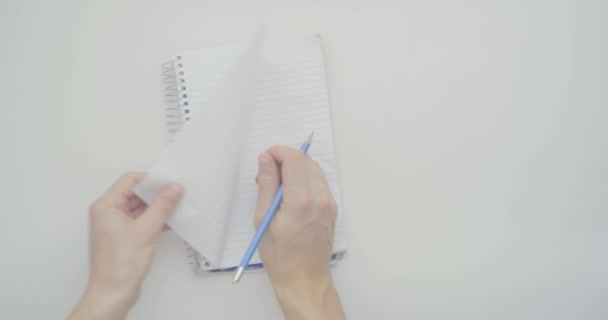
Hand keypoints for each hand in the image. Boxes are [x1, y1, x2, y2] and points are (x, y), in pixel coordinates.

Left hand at [70, 172, 182, 319]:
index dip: (151, 179)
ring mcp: (116, 225)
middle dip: (157, 193)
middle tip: (178, 192)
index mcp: (107, 205)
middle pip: (135, 193)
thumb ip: (162, 206)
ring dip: (158, 207)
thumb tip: (175, 188)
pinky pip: (141, 221)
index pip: (130, 180)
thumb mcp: (146, 229)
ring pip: (140, 208)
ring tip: (178, 206)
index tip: (171, 181)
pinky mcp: (124, 237)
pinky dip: (155, 220)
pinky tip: (171, 222)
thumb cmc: (123, 262)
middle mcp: (108, 212)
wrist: (113, 292)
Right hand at [255, 146, 344, 319]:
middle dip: (284, 160)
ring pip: (313, 169)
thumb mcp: (264, 219)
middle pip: (305, 160)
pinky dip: (304, 180)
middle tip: (266, 175)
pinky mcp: (332, 208)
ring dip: (295, 169)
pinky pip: (319, 182)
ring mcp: (329, 203)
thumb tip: (265, 160)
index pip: (294, 159)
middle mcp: (320, 198)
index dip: (277, 152)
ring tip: (277, 188)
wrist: (305, 279)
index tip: (264, 159)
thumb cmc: (281, 256)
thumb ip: (266, 185)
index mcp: (301, 201)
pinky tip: (290, 196)